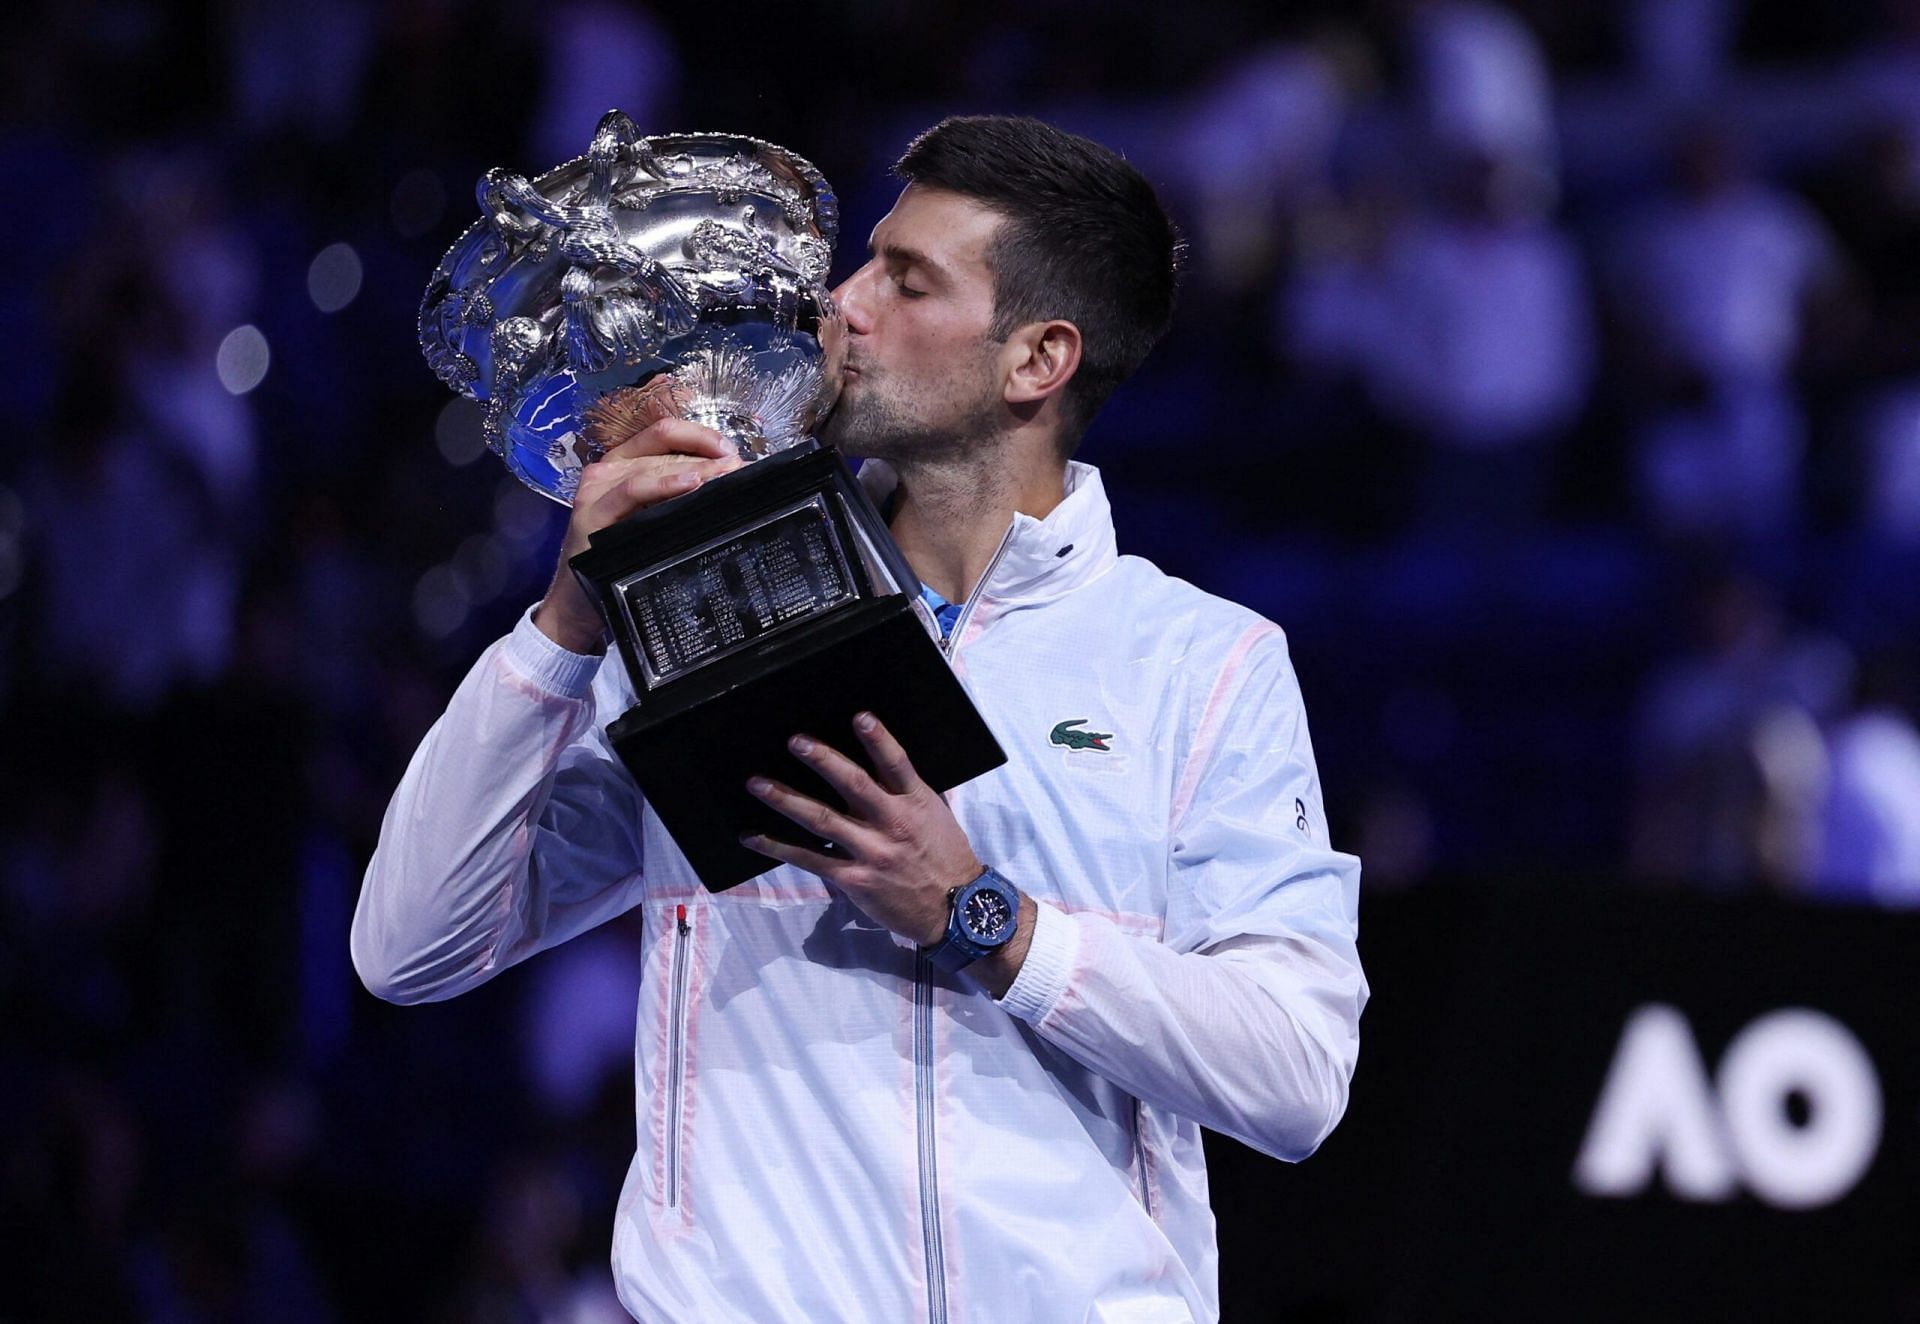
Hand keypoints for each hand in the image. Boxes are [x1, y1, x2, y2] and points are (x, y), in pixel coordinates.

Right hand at [532, 418, 742, 652]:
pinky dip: (664, 485)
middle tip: (737, 468)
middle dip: (707, 457)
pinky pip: (633, 490)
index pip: (665, 433)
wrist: (579, 597)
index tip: (731, 452)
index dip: (701, 436)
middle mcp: (608, 469)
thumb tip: (726, 478)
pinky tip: (690, 484)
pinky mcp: (593, 512)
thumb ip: (678, 494)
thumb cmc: (619, 555)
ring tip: (723, 474)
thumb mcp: (652, 517)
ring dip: (694, 469)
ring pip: (653, 466)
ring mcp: (597, 489)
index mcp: (624, 462)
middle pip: (664, 449)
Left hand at [742, 713, 980, 948]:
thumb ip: (910, 792)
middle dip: (823, 761)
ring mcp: (871, 852)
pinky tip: (754, 837)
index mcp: (915, 803)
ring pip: (822, 820)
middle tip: (796, 741)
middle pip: (854, 785)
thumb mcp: (936, 816)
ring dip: (786, 799)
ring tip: (758, 783)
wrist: (955, 909)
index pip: (897, 764)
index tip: (860, 717)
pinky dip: (779, 847)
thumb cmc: (945, 857)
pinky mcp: (853, 879)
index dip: (879, 740)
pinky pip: (810, 860)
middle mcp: (892, 823)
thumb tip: (885, 764)